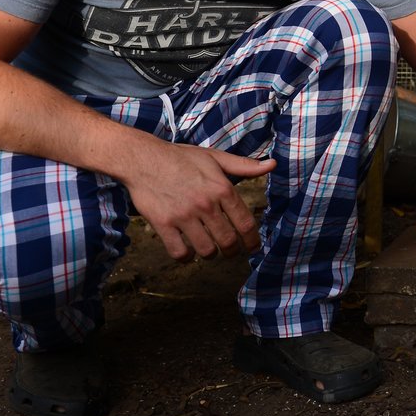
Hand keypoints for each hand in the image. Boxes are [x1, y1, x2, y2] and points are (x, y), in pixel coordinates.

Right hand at [120, 144, 275, 261]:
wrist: (142, 159)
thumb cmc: (181, 158)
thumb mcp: (215, 158)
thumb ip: (244, 166)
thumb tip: (272, 164)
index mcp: (222, 188)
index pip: (246, 223)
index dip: (252, 241)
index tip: (252, 248)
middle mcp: (206, 204)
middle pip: (228, 241)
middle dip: (232, 251)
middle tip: (230, 252)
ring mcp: (183, 215)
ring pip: (206, 250)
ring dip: (210, 254)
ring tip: (209, 250)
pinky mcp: (163, 224)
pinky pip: (179, 253)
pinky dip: (185, 257)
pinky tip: (187, 251)